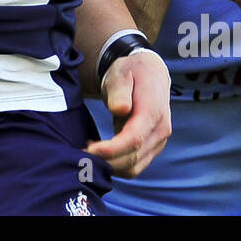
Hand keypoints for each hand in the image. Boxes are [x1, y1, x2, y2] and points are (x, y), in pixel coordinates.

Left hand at [85, 50, 171, 177]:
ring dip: (110, 166)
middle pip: (133, 158)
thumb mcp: (121, 74)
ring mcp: (158, 142)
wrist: (149, 74)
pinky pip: (134, 167)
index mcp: (153, 111)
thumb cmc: (131, 72)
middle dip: (105, 160)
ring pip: (134, 168)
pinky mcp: (152, 149)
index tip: (88, 149)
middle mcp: (160, 131)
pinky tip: (99, 151)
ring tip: (88, 150)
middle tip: (79, 153)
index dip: (111, 149)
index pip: (133, 139)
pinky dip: (116, 165)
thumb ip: (119, 91)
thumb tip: (120, 109)